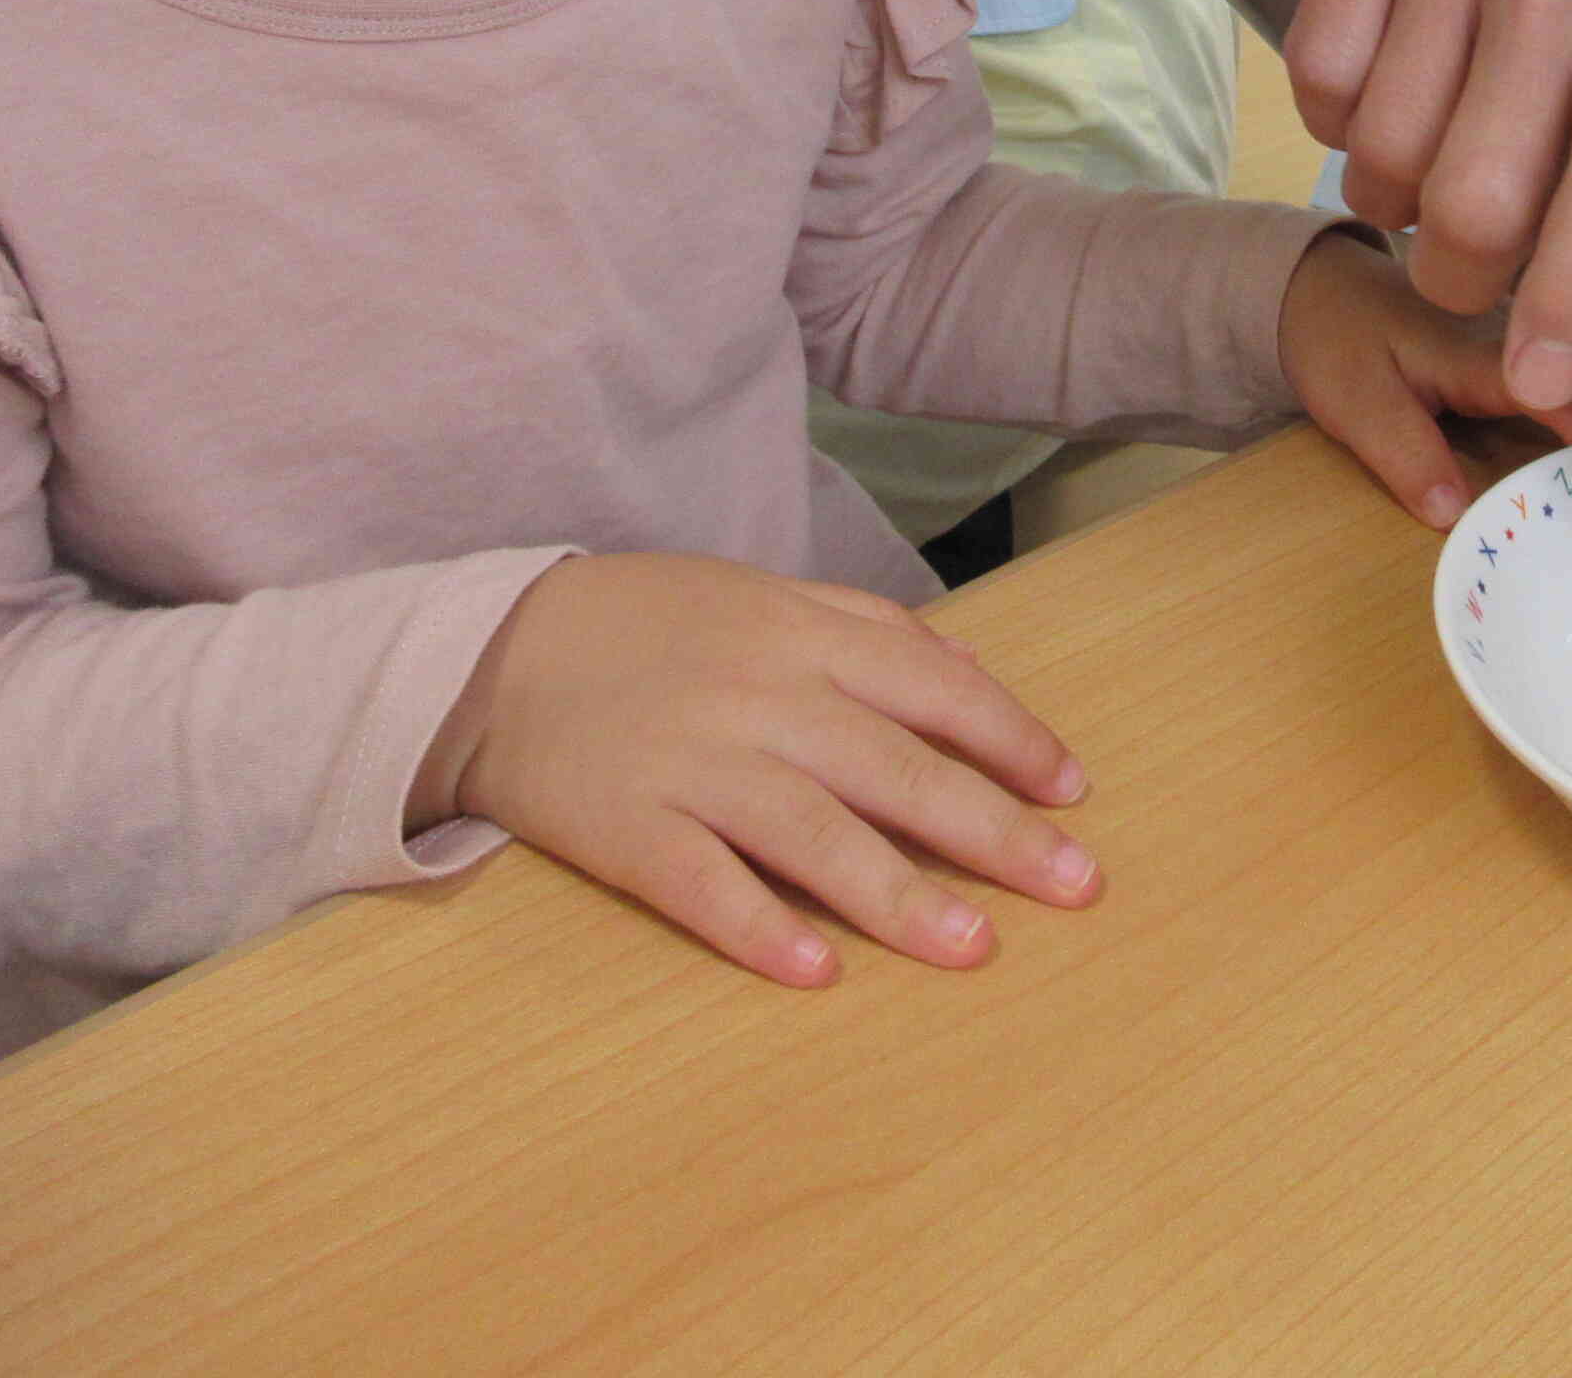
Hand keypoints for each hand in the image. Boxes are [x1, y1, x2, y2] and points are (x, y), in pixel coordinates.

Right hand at [412, 554, 1100, 984]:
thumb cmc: (655, 628)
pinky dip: (757, 925)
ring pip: (810, 832)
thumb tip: (975, 676)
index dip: (1010, 739)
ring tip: (973, 947)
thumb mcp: (768, 599)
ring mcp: (691, 764)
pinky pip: (699, 882)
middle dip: (992, 830)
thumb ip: (873, 633)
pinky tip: (816, 972)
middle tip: (1074, 884)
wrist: (497, 650)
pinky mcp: (624, 826)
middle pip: (892, 768)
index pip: (932, 688)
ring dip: (897, 894)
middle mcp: (759, 698)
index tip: (1072, 794)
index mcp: (801, 637)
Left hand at [1277, 227, 1571, 528]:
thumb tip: (1455, 515)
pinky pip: (1565, 383)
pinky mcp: (1521, 352)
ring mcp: (1524, 342)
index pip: (1550, 384)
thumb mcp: (1355, 403)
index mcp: (1478, 350)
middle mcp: (1517, 340)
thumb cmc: (1337, 340)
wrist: (1322, 286)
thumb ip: (1406, 454)